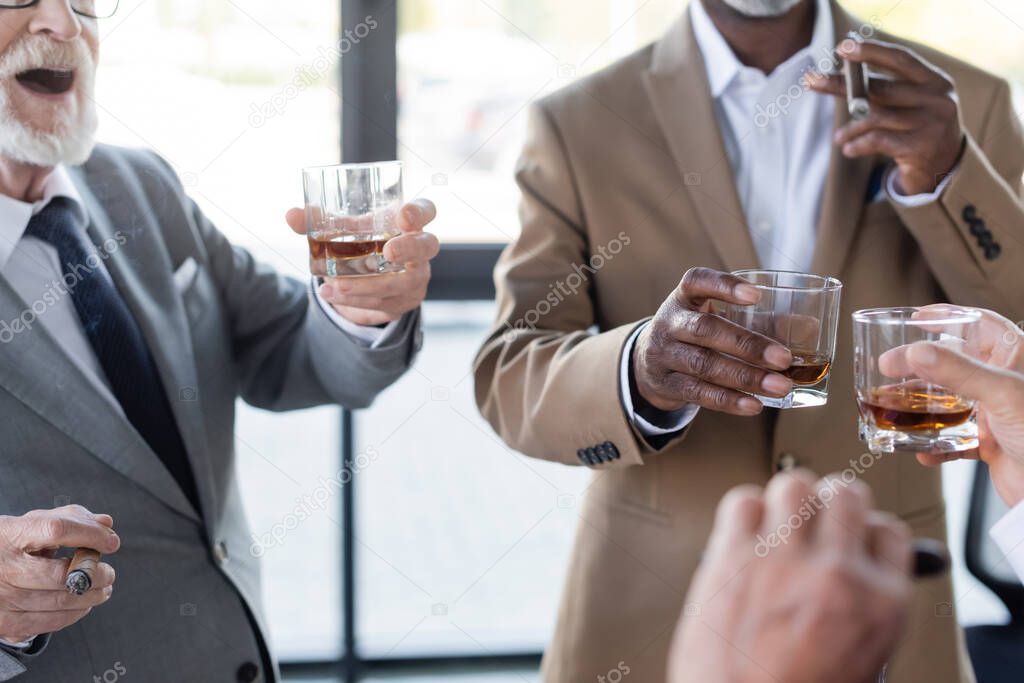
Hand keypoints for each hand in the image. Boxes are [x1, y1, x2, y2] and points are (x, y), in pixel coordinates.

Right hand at [0, 506, 118, 643]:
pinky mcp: (4, 623)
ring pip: (60, 601)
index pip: (57, 530)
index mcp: (11, 534)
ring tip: (103, 589)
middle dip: (96, 575)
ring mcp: (2, 598)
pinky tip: (82, 604)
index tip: (111, 542)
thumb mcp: (32, 524)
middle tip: (109, 573)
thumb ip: (71, 519)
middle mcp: (4, 567)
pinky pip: (49, 622)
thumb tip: (106, 524)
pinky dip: (73, 614)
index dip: (90, 535)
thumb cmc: (12, 544)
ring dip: (91, 596)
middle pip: (61, 575)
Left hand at [286, 199, 439, 325]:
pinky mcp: (404, 300)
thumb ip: (321, 222)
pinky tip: (333, 294)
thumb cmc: (365, 242)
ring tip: (335, 285)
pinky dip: (356, 299)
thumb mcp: (346, 231)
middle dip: (409, 249)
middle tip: (389, 251)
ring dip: (367, 284)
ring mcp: (415, 277)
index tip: (404, 215)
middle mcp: (419, 249)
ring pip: (401, 282)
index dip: (420, 212)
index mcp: (408, 222)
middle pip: (427, 246)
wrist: (370, 278)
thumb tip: (292, 215)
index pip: (426, 211)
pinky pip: (384, 302)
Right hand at [632, 267, 792, 415]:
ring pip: (703, 365)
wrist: (648, 364)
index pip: (696, 281)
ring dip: (745, 377)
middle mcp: (669, 323)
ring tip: (781, 387)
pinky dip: (728, 401)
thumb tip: (811, 328)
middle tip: (784, 358)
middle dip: (747, 345)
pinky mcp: (665, 384)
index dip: (724, 286)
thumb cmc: (696, 336)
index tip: (756, 295)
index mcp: (684, 298)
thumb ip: (760, 321)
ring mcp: (663, 354)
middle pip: (705, 330)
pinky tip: (755, 405)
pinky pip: (697, 393)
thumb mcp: (717, 319)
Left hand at [668, 471, 911, 682]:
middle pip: (846, 493)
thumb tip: (862, 571)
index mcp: (880, 603)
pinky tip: (745, 531)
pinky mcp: (732, 556)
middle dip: (834, 501)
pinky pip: (743, 500)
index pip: (890, 532)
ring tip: (782, 519)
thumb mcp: (862, 661)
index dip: (869, 529)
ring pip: (795, 483)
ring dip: (790, 497)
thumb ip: (866, 607)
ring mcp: (783, 558)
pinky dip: (744, 510)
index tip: (856, 534)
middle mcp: (837, 572)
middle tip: (819, 516)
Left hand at [807, 38, 963, 194]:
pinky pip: (877, 140)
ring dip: (850, 128)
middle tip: (812, 80)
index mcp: (935, 80)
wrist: (945, 168)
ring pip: (875, 116)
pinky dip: (857, 144)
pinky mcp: (920, 147)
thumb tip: (841, 78)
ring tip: (837, 138)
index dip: (871, 51)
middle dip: (842, 84)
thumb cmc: (919, 129)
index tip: (842, 47)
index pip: (901, 59)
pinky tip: (848, 149)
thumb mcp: (912, 104)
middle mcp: (937, 98)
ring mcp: (931, 123)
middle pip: (879, 87)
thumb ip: (886, 91)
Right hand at [887, 306, 1023, 505]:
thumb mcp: (1003, 395)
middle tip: (889, 365)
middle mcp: (1003, 383)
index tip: (917, 318)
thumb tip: (916, 351)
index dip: (950, 316)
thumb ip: (959, 372)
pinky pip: (953, 438)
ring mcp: (996, 413)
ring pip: (947, 401)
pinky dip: (934, 444)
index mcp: (1014, 360)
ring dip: (918, 406)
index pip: (982, 324)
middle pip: (953, 363)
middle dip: (918, 365)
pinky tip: (920, 449)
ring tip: (891, 408)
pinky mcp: (990, 443)